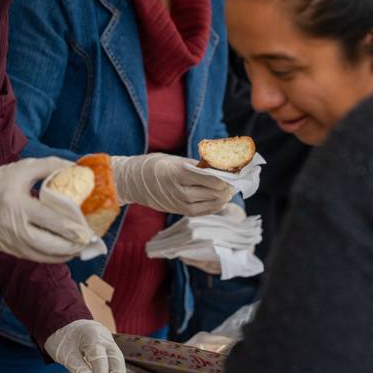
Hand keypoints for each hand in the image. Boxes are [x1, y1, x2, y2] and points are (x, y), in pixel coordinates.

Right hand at [0, 157, 91, 262]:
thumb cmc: (0, 181)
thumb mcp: (24, 168)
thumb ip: (51, 166)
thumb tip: (77, 168)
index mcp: (16, 203)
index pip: (50, 219)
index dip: (71, 226)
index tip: (88, 227)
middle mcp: (12, 226)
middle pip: (48, 243)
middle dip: (72, 245)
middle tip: (88, 240)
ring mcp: (10, 241)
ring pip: (43, 256)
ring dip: (65, 254)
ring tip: (81, 247)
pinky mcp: (10, 250)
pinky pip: (35, 258)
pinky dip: (52, 257)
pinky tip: (64, 252)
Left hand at [44, 319, 126, 372]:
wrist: (65, 325)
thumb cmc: (63, 338)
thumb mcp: (65, 353)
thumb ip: (78, 368)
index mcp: (93, 337)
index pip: (101, 360)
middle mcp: (106, 339)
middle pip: (116, 362)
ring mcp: (110, 343)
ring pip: (119, 364)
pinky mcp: (110, 350)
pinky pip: (116, 364)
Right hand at [110, 153, 234, 216]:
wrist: (134, 182)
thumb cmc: (156, 165)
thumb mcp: (177, 160)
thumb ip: (200, 165)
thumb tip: (224, 166)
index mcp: (179, 174)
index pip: (214, 179)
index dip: (229, 175)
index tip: (238, 168)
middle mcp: (181, 192)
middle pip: (217, 192)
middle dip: (231, 184)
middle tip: (238, 176)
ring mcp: (182, 205)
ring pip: (215, 203)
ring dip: (226, 194)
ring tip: (231, 186)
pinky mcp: (183, 212)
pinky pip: (208, 210)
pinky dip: (218, 203)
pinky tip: (222, 196)